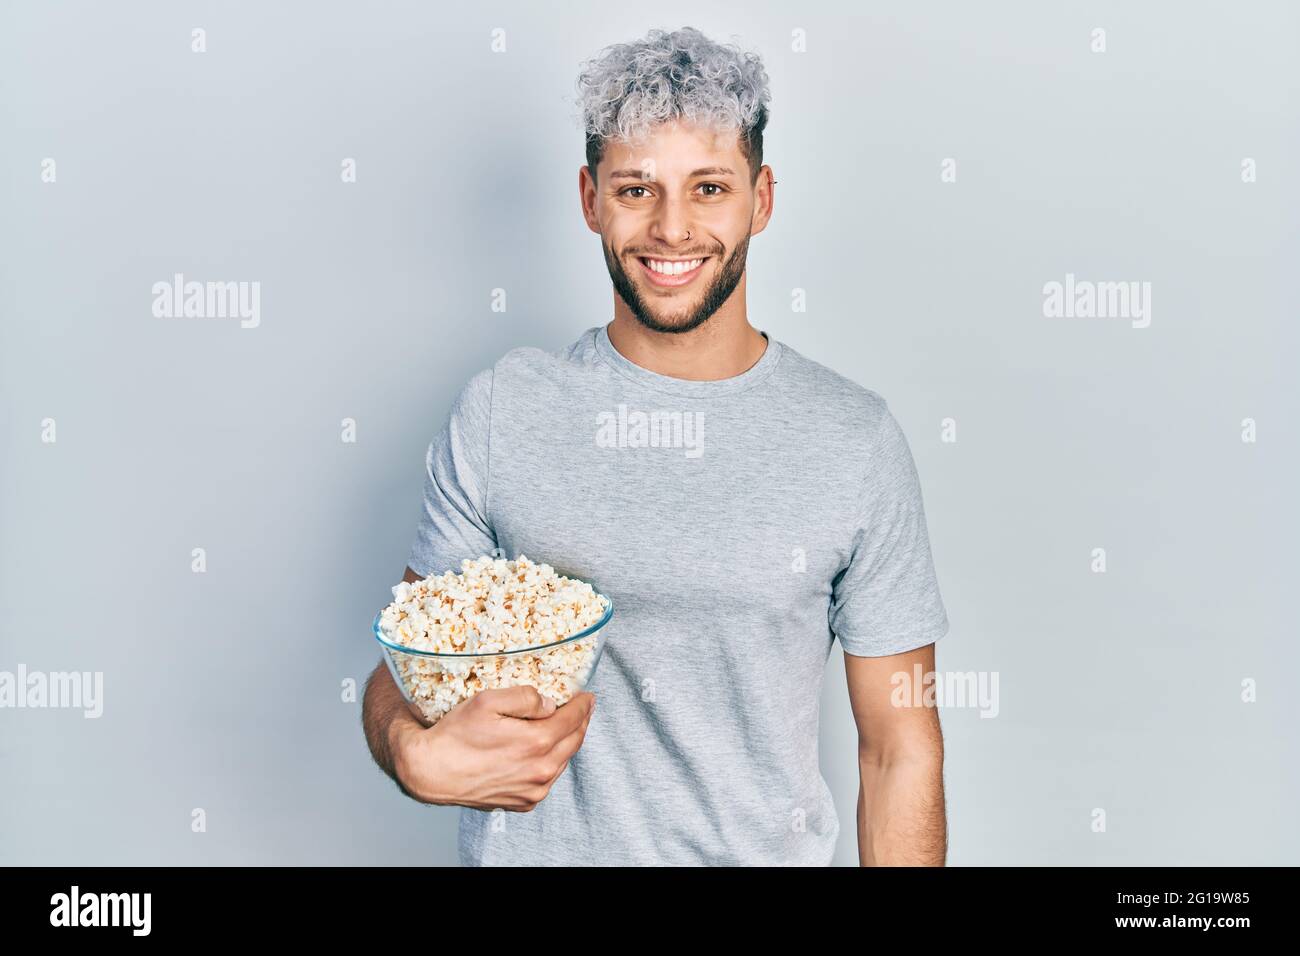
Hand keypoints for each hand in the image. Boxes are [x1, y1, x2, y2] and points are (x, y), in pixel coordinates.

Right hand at [393, 686, 596, 810]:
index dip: (583, 704)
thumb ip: (525, 697)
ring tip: (562, 726)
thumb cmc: (456, 735)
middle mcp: (540, 771)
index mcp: (536, 743)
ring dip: (566, 742)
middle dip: (580, 721)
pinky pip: (547, 779)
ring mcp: (533, 791)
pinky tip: (540, 751)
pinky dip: (550, 762)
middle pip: (574, 741)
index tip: (587, 695)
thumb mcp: (487, 700)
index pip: (574, 719)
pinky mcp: (523, 803)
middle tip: (581, 707)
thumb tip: (549, 703)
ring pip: (562, 761)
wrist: (432, 772)